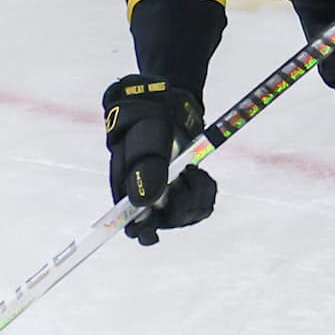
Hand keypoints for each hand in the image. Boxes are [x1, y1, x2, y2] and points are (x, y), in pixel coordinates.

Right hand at [102, 75, 217, 244]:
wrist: (169, 102)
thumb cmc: (147, 116)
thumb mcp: (145, 137)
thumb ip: (143, 169)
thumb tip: (143, 204)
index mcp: (127, 188)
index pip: (133, 225)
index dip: (143, 232)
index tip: (154, 232)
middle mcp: (147, 196)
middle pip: (165, 223)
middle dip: (181, 204)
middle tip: (188, 175)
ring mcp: (169, 194)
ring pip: (187, 215)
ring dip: (196, 195)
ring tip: (194, 170)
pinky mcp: (188, 189)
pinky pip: (203, 205)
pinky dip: (206, 190)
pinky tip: (201, 173)